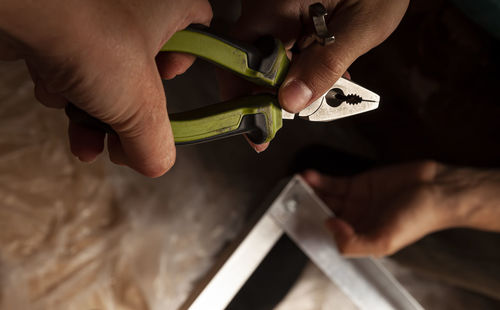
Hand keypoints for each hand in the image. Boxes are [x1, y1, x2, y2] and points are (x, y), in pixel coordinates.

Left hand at [0, 0, 211, 176]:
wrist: (14, 7)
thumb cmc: (87, 32)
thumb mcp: (140, 105)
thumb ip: (156, 144)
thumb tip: (154, 162)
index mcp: (171, 6)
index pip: (199, 33)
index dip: (187, 65)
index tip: (170, 89)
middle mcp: (133, 5)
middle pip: (144, 68)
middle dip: (128, 112)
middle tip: (123, 132)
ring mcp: (93, 14)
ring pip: (104, 72)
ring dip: (92, 111)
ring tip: (83, 135)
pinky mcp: (56, 25)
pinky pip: (70, 64)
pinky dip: (62, 87)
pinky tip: (54, 89)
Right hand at [224, 0, 407, 151]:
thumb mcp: (362, 26)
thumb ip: (327, 63)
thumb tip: (292, 101)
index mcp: (276, 6)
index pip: (241, 59)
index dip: (246, 97)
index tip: (259, 129)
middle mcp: (266, 8)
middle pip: (250, 63)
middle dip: (272, 95)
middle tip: (298, 116)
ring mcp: (273, 11)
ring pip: (266, 59)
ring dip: (289, 82)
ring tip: (324, 95)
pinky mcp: (285, 15)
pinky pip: (281, 48)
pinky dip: (299, 67)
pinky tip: (322, 74)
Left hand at [302, 161, 468, 256]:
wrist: (438, 189)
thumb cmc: (418, 218)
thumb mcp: (384, 241)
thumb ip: (353, 242)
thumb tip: (329, 226)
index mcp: (361, 237)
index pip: (330, 237)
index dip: (313, 230)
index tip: (296, 221)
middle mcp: (356, 220)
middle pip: (324, 214)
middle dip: (306, 207)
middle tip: (289, 199)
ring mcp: (356, 200)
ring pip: (326, 197)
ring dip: (310, 192)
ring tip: (294, 185)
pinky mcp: (360, 182)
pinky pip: (334, 183)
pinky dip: (320, 180)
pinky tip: (308, 176)